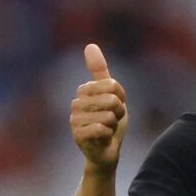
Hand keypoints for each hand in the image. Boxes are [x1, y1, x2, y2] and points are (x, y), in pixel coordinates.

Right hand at [70, 44, 128, 170]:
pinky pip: (101, 128)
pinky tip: (101, 138)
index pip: (113, 85)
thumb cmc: (110, 122)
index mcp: (85, 90)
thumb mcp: (113, 94)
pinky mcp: (77, 135)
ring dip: (113, 125)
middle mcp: (76, 103)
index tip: (116, 107)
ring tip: (106, 129)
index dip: (121, 98)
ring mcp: (75, 120)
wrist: (107, 151)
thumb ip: (101, 72)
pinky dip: (108, 134)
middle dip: (119, 112)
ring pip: (108, 115)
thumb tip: (90, 45)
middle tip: (112, 121)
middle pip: (112, 100)